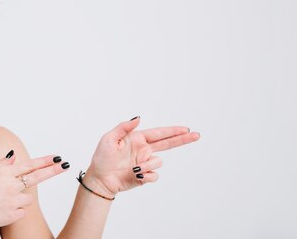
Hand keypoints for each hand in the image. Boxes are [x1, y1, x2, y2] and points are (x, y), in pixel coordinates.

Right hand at [0, 151, 68, 230]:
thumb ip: (0, 164)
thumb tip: (12, 156)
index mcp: (5, 173)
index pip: (29, 165)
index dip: (44, 161)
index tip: (56, 158)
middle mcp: (12, 185)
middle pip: (37, 177)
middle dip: (53, 170)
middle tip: (64, 165)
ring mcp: (14, 200)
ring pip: (27, 197)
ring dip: (21, 196)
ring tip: (3, 199)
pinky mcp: (14, 214)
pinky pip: (21, 210)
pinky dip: (15, 209)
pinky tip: (2, 208)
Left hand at [84, 117, 199, 196]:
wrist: (100, 179)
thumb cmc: (102, 158)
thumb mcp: (109, 138)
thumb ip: (124, 127)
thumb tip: (139, 118)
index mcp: (137, 139)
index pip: (159, 133)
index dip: (173, 131)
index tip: (186, 129)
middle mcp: (144, 150)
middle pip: (168, 143)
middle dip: (182, 139)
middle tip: (196, 135)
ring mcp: (145, 163)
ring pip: (158, 162)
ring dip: (148, 165)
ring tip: (134, 169)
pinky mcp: (144, 176)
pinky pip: (154, 175)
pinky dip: (147, 176)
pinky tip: (137, 176)